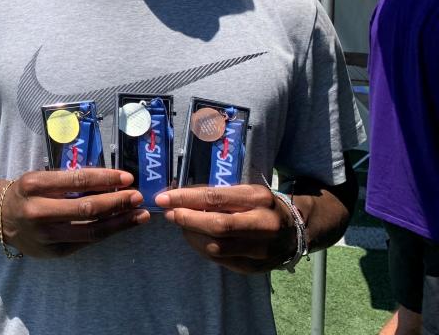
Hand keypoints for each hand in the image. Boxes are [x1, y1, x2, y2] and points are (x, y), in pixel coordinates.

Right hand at [0, 168, 147, 257]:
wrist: (0, 218)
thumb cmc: (27, 192)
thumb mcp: (40, 178)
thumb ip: (68, 181)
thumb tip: (110, 181)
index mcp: (34, 185)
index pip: (77, 180)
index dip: (105, 179)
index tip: (127, 178)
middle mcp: (37, 211)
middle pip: (86, 208)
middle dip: (117, 202)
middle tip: (138, 196)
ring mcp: (45, 235)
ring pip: (90, 231)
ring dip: (119, 223)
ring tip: (139, 215)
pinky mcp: (52, 253)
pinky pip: (85, 242)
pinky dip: (105, 233)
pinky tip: (120, 226)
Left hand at [155, 185, 296, 273]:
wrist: (296, 232)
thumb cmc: (262, 206)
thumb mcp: (247, 191)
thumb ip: (218, 194)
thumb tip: (180, 195)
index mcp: (259, 199)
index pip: (216, 198)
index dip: (186, 199)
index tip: (164, 197)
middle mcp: (263, 225)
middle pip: (216, 226)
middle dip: (187, 219)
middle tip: (169, 213)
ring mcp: (260, 251)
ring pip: (216, 247)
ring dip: (191, 235)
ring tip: (181, 224)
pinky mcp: (254, 268)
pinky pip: (220, 260)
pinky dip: (201, 247)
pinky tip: (195, 237)